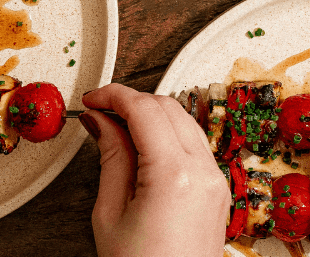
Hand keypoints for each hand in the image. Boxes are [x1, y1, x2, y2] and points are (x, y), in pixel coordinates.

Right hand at [81, 84, 228, 256]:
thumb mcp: (110, 212)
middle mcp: (202, 172)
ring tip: (117, 128)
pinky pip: (194, 143)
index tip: (91, 99)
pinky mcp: (217, 190)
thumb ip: (111, 156)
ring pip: (184, 120)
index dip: (113, 96)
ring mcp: (215, 180)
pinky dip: (168, 133)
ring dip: (151, 114)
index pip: (144, 109)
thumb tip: (102, 121)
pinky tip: (142, 144)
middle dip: (131, 101)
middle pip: (167, 106)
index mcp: (174, 175)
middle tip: (99, 112)